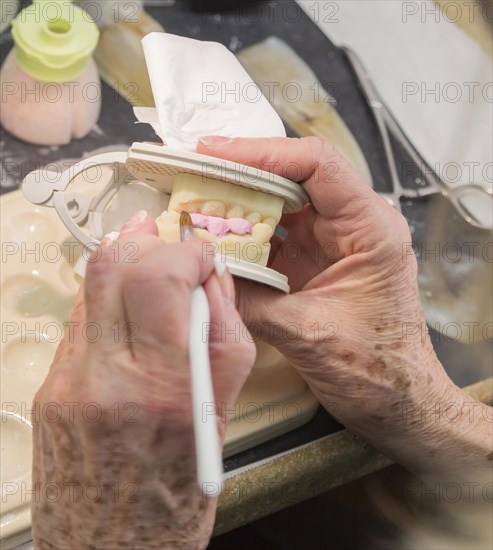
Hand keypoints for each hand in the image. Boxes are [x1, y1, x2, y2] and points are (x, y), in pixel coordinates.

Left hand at [31, 212, 255, 548]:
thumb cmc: (173, 501)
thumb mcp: (224, 420)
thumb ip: (224, 338)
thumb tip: (215, 284)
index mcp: (161, 392)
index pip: (159, 280)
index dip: (187, 254)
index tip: (204, 261)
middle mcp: (105, 380)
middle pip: (112, 266)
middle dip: (152, 242)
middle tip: (174, 249)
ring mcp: (67, 382)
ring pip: (89, 283)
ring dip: (126, 259)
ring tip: (151, 254)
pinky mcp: (50, 386)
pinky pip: (80, 317)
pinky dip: (109, 295)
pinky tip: (130, 303)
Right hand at [197, 136, 491, 478]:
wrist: (398, 402)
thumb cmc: (376, 371)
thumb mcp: (307, 334)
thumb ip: (251, 300)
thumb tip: (203, 271)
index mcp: (370, 229)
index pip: (317, 164)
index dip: (264, 153)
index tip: (216, 154)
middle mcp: (353, 226)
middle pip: (294, 177)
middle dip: (242, 172)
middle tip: (193, 170)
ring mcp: (333, 242)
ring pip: (280, 204)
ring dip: (239, 202)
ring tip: (195, 198)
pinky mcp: (315, 262)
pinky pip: (275, 235)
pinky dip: (243, 234)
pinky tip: (213, 236)